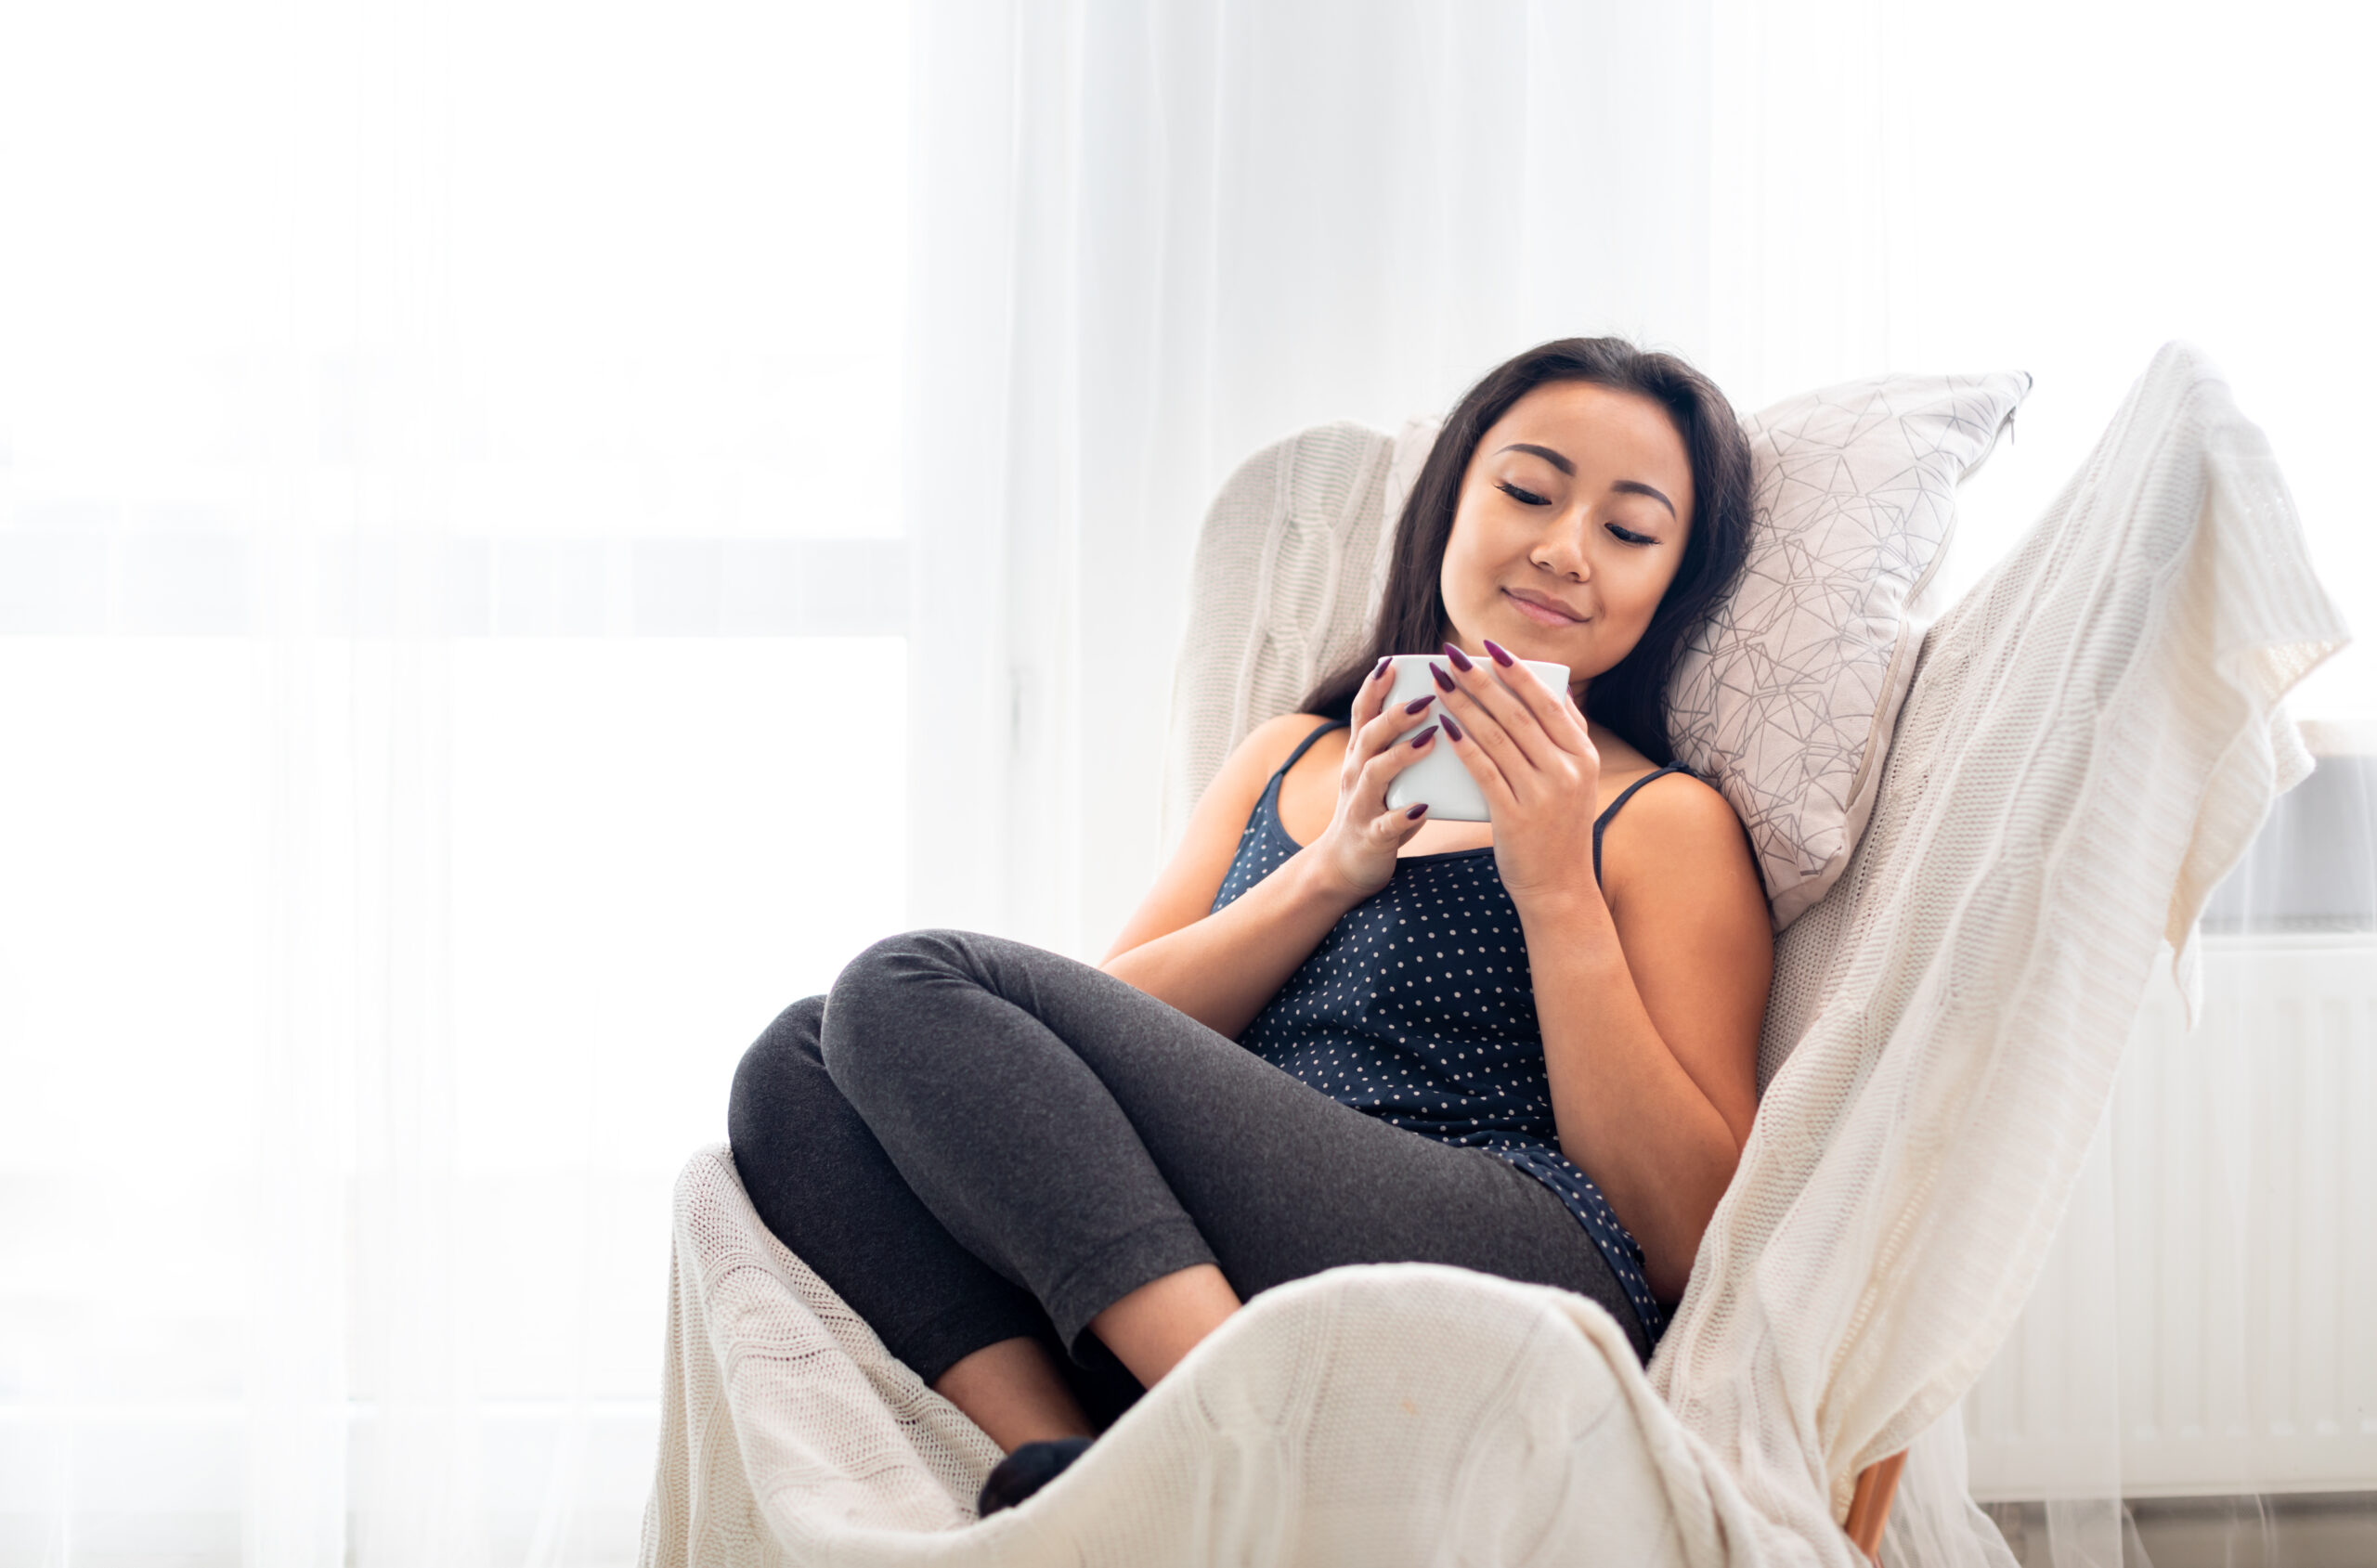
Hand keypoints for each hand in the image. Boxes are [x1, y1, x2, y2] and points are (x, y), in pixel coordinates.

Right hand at [1308, 657, 1442, 900]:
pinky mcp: (1370, 836)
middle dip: (1395, 714)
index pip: (1363, 713)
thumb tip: (1448, 708)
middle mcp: (1356, 774)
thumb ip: (1402, 745)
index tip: (1392, 662)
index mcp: (1361, 756)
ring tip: (1431, 738)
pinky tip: (1424, 807)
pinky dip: (1404, 815)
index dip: (1374, 687)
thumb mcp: (1382, 774)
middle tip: (1427, 696)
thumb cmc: (1376, 810)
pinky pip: (1387, 824)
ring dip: (1402, 754)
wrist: (1343, 866)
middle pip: (1370, 736)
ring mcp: (1361, 805)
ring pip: (1375, 773)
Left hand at [1425, 639, 1602, 907]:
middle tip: (1451, 657)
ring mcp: (1542, 794)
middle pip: (1517, 714)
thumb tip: (1554, 689)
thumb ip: (1567, 738)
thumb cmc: (1559, 828)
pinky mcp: (1516, 816)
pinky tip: (1443, 726)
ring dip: (1464, 705)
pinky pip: (1484, 771)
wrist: (1559, 886)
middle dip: (1481, 681)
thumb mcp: (1577, 781)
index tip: (1491, 648)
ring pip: (1497, 737)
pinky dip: (1463, 745)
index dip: (1517, 672)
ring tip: (1439, 683)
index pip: (1548, 702)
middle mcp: (1567, 771)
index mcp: (1582, 756)